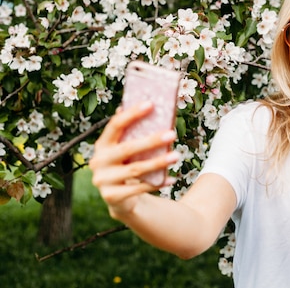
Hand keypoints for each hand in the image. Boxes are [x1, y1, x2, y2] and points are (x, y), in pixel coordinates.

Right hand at [89, 102, 178, 219]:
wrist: (118, 198)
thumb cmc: (127, 165)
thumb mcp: (126, 148)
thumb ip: (133, 132)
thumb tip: (150, 104)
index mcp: (102, 144)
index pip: (115, 125)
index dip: (132, 114)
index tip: (150, 104)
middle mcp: (99, 161)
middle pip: (127, 148)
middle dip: (151, 141)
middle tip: (172, 134)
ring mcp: (103, 180)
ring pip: (135, 170)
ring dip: (158, 162)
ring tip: (177, 155)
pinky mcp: (112, 197)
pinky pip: (139, 189)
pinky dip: (157, 183)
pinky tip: (172, 178)